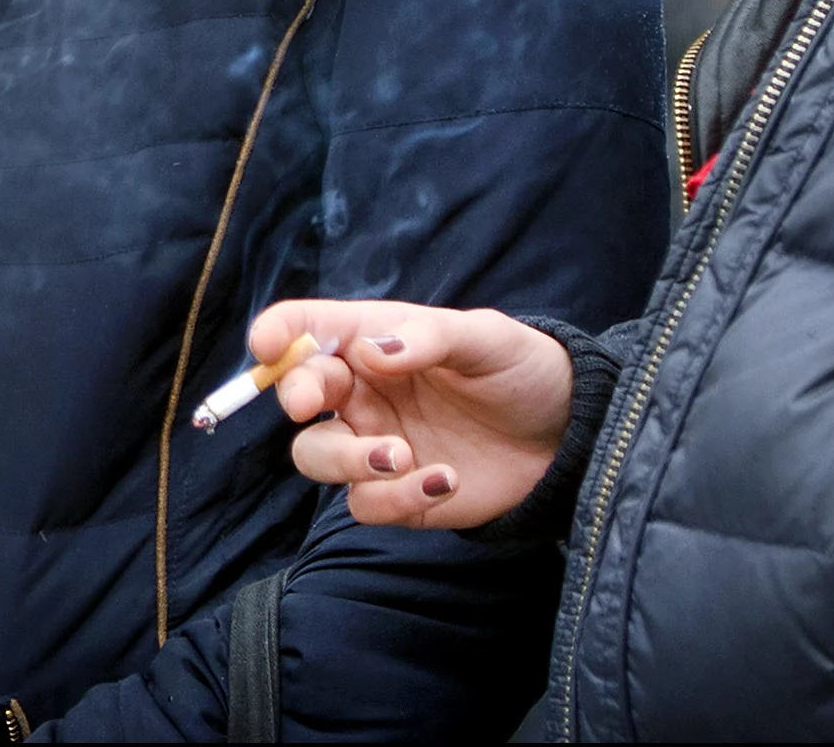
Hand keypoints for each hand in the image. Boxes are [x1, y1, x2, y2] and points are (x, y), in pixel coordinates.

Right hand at [252, 298, 573, 531]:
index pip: (308, 328)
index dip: (279, 333)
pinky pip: (365, 504)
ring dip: (345, 458)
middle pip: (298, 394)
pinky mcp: (398, 495)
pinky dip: (394, 498)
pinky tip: (445, 480)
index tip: (267, 347)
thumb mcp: (485, 338)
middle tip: (317, 403)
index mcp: (374, 339)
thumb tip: (370, 351)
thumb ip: (428, 337)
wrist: (566, 437)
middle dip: (298, 396)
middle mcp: (364, 392)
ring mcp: (376, 444)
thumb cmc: (521, 370)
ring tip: (401, 455)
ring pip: (316, 456)